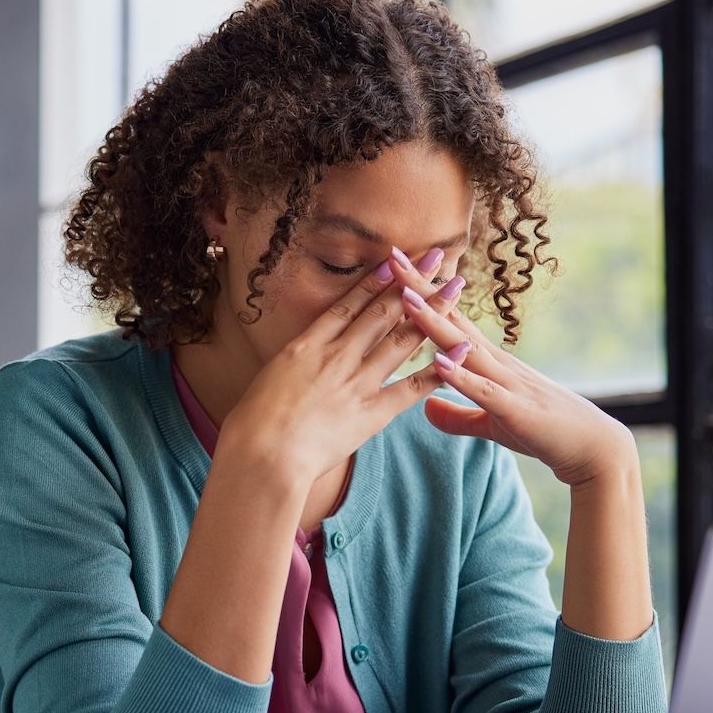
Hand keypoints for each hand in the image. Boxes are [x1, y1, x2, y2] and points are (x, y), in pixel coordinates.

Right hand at [220, 246, 465, 485]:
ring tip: (454, 289)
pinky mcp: (372, 412)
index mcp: (307, 346)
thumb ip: (291, 367)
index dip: (374, 281)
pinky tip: (460, 350)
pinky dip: (438, 367)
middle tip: (434, 258)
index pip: (348, 306)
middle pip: (381, 312)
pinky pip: (411, 386)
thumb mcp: (267, 381)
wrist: (262, 454)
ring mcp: (357, 382)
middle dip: (410, 282)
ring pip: (401, 339)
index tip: (394, 260)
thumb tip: (297, 359)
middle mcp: (337, 356)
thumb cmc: (252, 424)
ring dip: (432, 312)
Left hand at [401, 288, 638, 487]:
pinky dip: (460, 376)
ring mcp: (507, 383)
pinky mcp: (515, 409)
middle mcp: (497, 363)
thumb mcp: (493, 423)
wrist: (593, 448)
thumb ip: (458, 414)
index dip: (423, 294)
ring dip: (435, 324)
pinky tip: (439, 362)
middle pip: (452, 322)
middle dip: (422, 291)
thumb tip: (425, 408)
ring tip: (407, 299)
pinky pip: (483, 391)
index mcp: (489, 364)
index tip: (396, 268)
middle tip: (393, 257)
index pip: (450, 321)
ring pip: (464, 348)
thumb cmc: (545, 432)